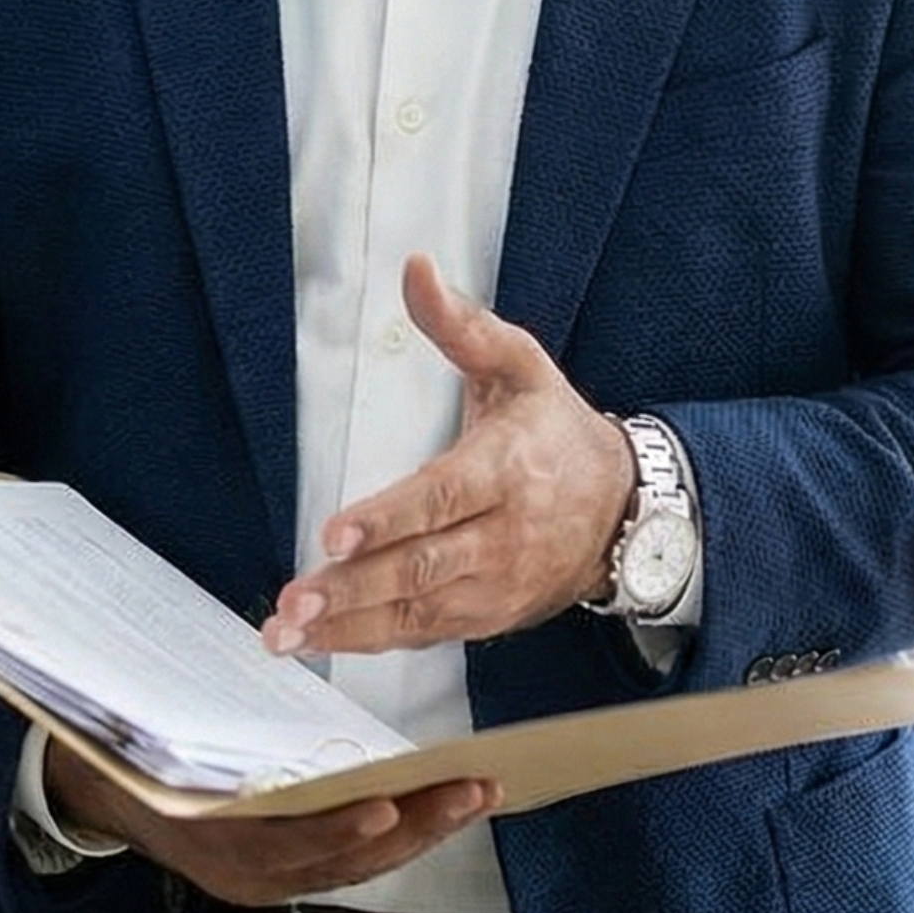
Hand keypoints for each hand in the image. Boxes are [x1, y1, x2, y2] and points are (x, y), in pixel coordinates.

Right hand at [40, 738, 499, 905]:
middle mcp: (244, 875)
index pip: (284, 843)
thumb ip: (213, 728)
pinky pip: (350, 866)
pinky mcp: (283, 881)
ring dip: (420, 832)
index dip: (336, 829)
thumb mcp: (162, 733)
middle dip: (413, 827)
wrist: (100, 793)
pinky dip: (396, 839)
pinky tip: (435, 811)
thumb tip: (267, 687)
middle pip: (341, 860)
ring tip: (475, 796)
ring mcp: (266, 885)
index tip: (384, 806)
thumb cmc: (137, 746)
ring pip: (357, 867)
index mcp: (209, 839)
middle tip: (472, 791)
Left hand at [265, 253, 632, 655]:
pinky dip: (372, 641)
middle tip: (294, 602)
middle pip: (424, 567)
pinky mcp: (489, 616)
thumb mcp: (521, 366)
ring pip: (419, 613)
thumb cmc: (557, 432)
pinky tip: (322, 643)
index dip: (389, 519)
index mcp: (509, 468)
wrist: (625, 509)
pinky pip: (426, 635)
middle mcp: (505, 535)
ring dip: (349, 627)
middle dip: (354, 588)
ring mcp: (498, 584)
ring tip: (288, 632)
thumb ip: (461, 325)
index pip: (444, 498)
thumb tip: (416, 270)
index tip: (336, 533)